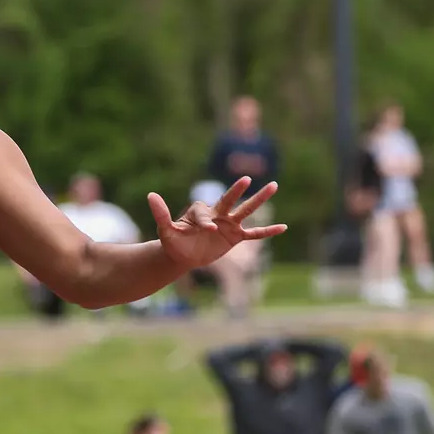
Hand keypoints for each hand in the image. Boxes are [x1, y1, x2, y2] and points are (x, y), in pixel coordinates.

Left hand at [147, 178, 286, 270]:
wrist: (182, 255)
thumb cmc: (173, 242)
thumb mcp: (165, 230)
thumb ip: (161, 213)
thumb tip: (150, 195)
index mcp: (199, 211)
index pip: (205, 213)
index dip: (206, 221)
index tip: (207, 230)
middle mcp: (216, 214)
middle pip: (230, 199)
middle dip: (237, 190)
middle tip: (247, 178)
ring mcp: (227, 225)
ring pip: (245, 210)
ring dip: (258, 199)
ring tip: (273, 185)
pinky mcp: (235, 237)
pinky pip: (254, 234)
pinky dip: (267, 231)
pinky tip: (283, 227)